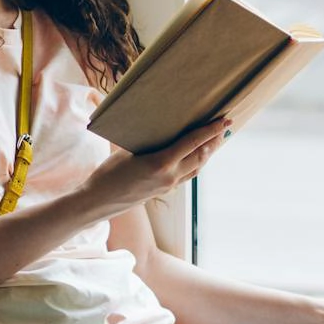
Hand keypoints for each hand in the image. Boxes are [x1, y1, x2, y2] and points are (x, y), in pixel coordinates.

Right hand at [82, 117, 231, 217]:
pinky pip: (187, 175)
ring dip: (207, 153)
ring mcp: (169, 186)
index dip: (210, 131)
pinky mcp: (165, 191)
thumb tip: (160, 125)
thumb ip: (147, 139)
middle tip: (224, 126)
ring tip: (215, 140)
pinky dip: (196, 163)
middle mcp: (170, 177)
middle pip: (201, 156)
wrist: (99, 202)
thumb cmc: (108, 173)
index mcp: (161, 163)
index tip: (223, 121)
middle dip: (214, 141)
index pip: (193, 143)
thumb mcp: (126, 150)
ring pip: (197, 167)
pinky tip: (197, 156)